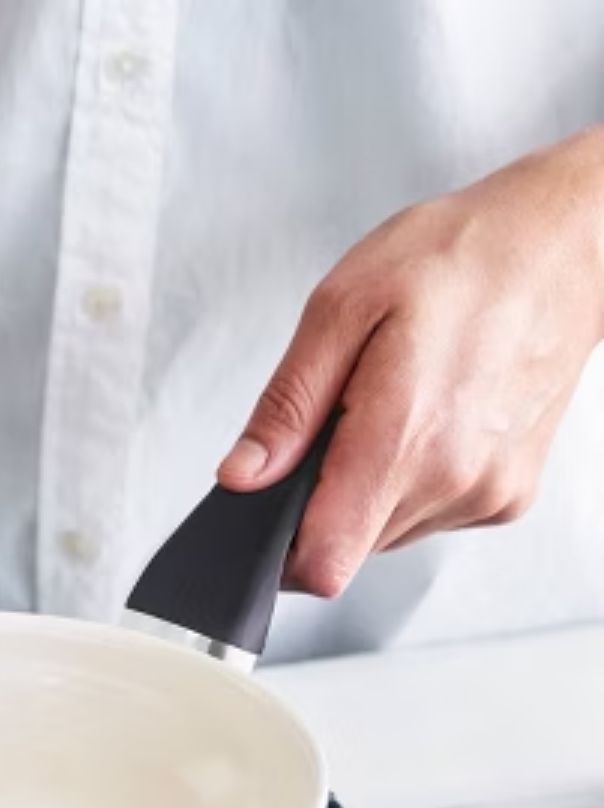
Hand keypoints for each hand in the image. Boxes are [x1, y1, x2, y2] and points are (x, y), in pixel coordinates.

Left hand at [217, 128, 603, 596]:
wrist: (562, 246)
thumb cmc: (459, 258)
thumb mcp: (340, 308)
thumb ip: (286, 406)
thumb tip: (243, 475)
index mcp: (404, 438)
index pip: (323, 561)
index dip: (280, 552)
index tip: (267, 514)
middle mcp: (453, 480)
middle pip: (347, 547)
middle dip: (321, 498)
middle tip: (338, 422)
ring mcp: (487, 494)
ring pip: (386, 534)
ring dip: (366, 490)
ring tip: (389, 409)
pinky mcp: (508, 496)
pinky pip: (429, 517)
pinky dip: (409, 483)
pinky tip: (425, 422)